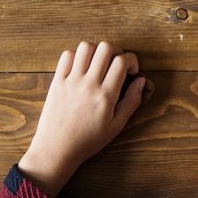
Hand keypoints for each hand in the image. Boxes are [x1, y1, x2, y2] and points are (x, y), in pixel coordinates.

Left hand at [18, 41, 145, 195]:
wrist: (56, 150)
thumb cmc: (88, 141)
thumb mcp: (116, 126)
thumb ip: (132, 102)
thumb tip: (141, 80)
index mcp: (105, 96)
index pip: (122, 61)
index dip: (132, 60)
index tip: (131, 70)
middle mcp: (88, 84)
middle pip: (105, 48)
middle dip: (117, 51)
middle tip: (117, 64)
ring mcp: (71, 81)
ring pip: (85, 47)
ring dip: (96, 51)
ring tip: (99, 63)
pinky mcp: (57, 82)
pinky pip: (66, 56)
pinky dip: (77, 56)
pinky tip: (82, 68)